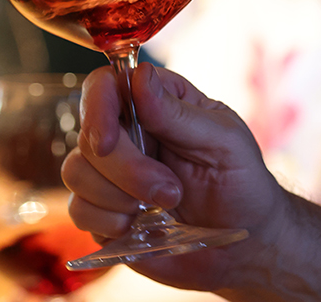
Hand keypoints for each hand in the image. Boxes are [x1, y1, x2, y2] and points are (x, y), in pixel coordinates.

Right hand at [61, 64, 291, 292]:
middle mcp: (126, 132)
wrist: (246, 243)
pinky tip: (141, 227)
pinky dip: (108, 223)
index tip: (107, 142)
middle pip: (88, 137)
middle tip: (171, 192)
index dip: (97, 108)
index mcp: (154, 103)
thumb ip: (179, 114)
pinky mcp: (103, 211)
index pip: (105, 85)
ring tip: (162, 209)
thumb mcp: (224, 141)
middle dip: (126, 171)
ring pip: (75, 173)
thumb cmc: (241, 182)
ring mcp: (110, 173)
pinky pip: (78, 211)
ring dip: (117, 198)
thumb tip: (140, 76)